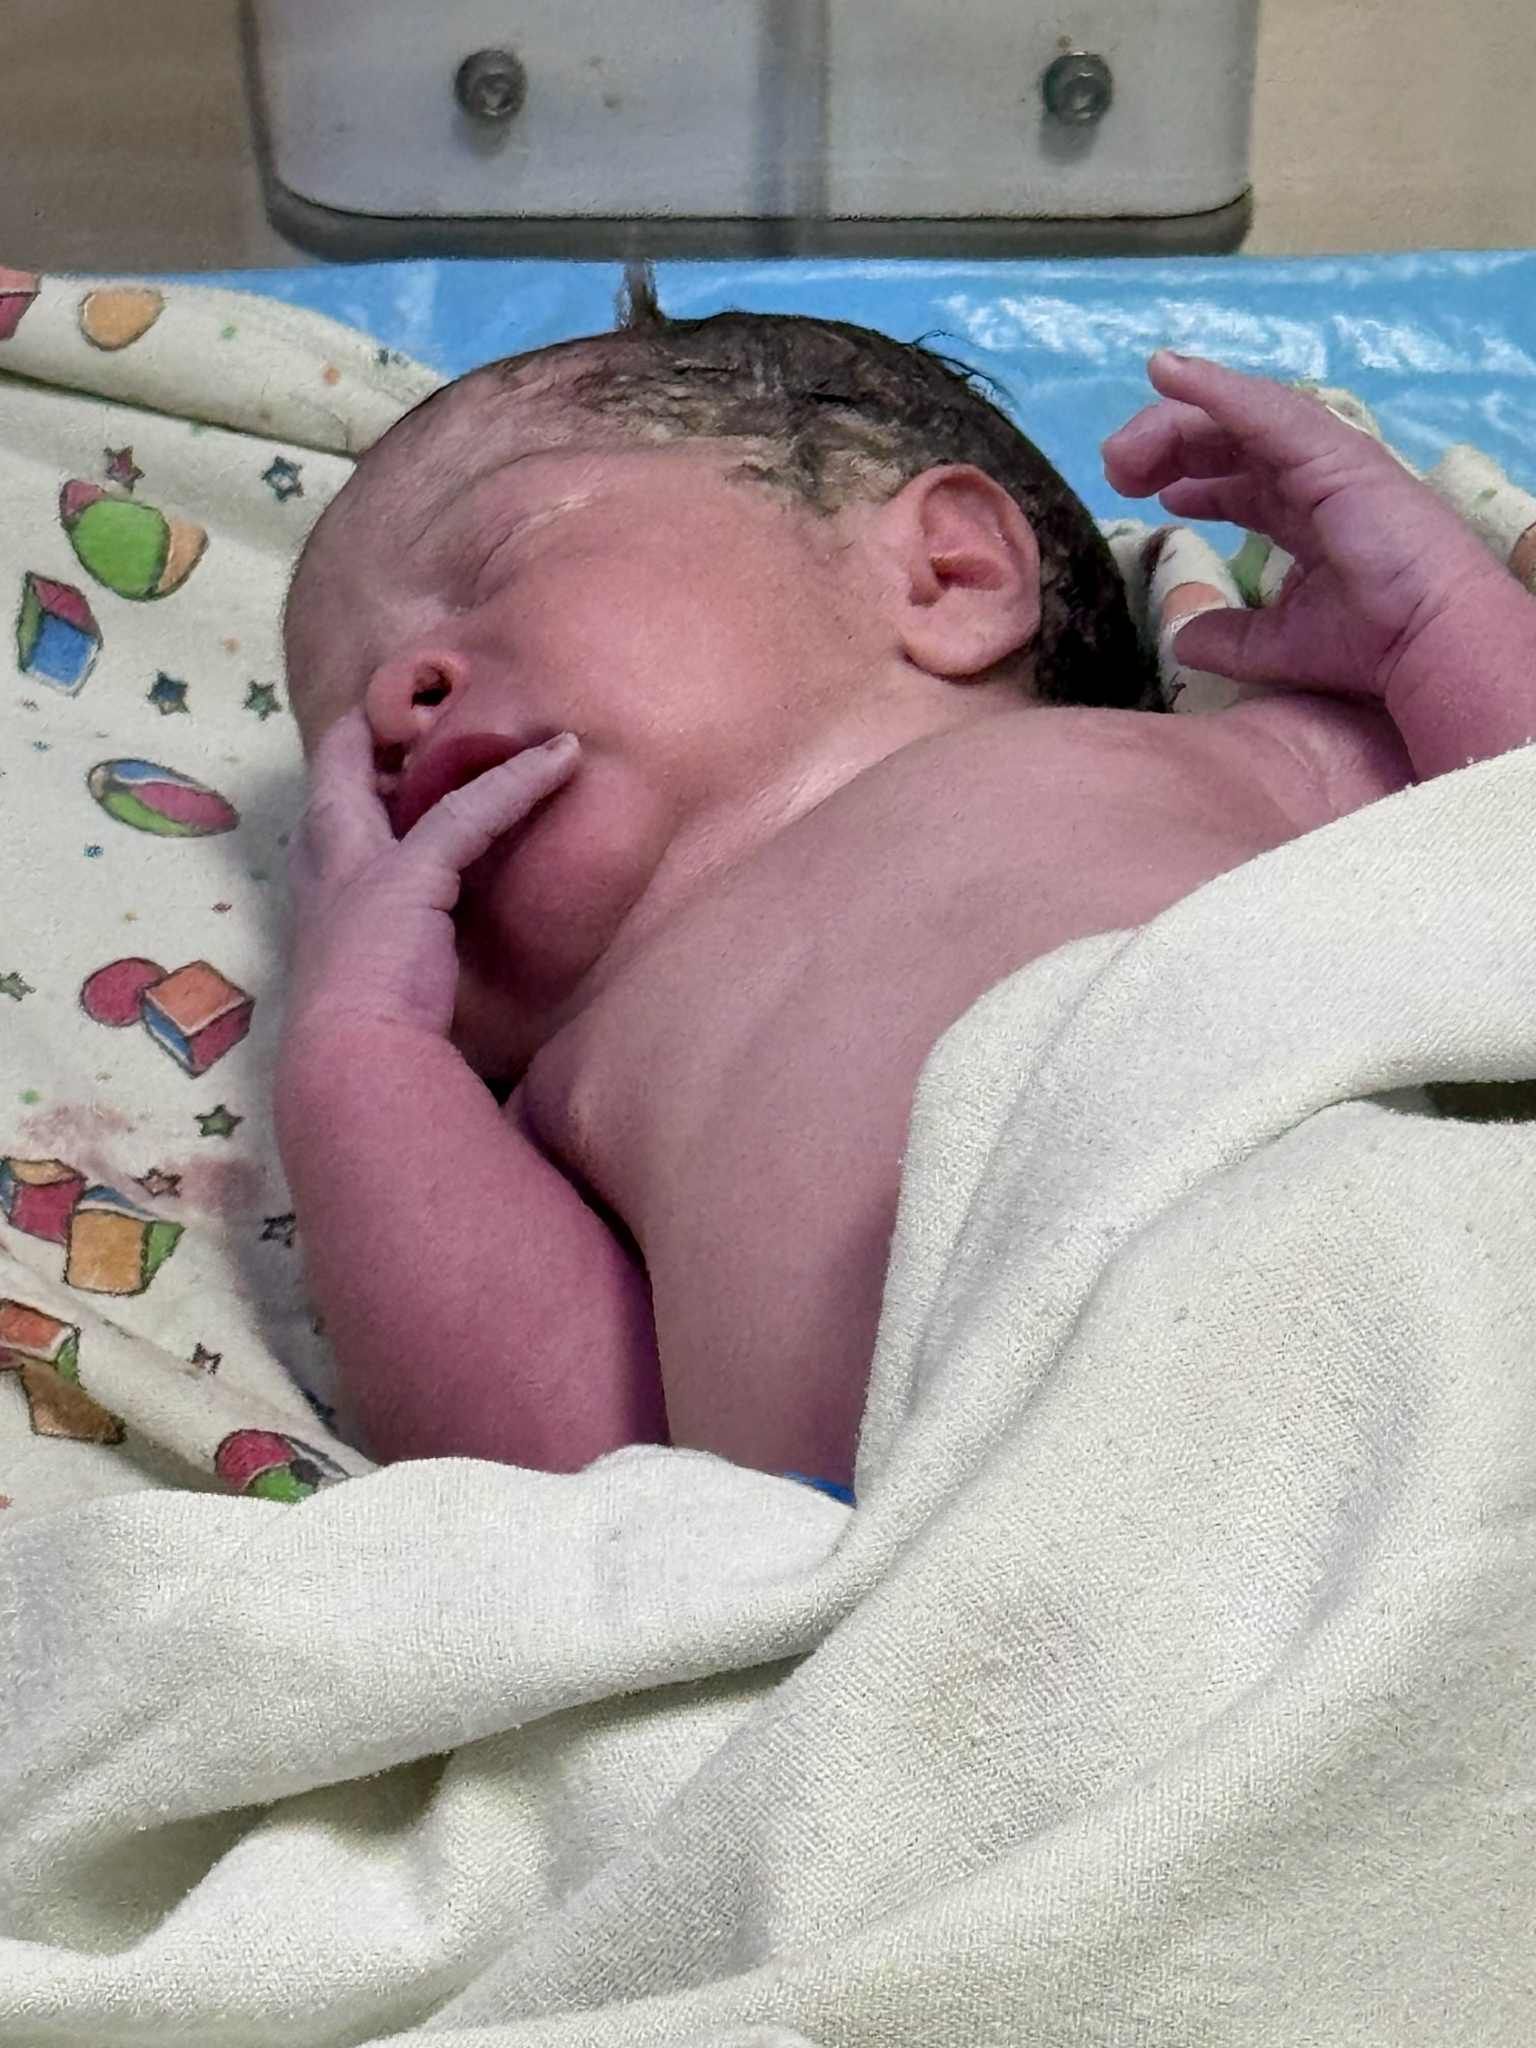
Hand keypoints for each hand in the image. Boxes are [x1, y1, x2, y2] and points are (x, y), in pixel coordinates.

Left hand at [284, 707, 579, 1040]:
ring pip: (385, 839)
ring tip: (474, 788)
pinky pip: (419, 888)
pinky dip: (445, 867)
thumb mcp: (418, 865)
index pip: (347, 745)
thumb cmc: (371, 953)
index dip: (379, 711)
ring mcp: (359, 908)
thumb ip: (481, 808)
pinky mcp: (393, 950)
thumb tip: (562, 748)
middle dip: (402, 760)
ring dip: (420, 813)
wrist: (361, 1058)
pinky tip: (474, 869)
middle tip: (465, 733)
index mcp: (328, 829)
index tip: (432, 687)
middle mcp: (334, 862)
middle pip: (361, 790)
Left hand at [1103, 351, 1512, 702]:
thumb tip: (1183, 637)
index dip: (1186, 475)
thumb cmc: (1370, 643)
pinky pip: (1262, 409)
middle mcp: (1313, 474)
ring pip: (1233, 418)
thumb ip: (1229, 636)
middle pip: (1225, 440)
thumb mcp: (1277, 644)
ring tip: (1123, 449)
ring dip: (1172, 423)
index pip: (1235, 475)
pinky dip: (1213, 388)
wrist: (1427, 642)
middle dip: (1165, 447)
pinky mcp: (1329, 451)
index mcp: (1306, 511)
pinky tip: (1168, 372)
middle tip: (1118, 471)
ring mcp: (1323, 457)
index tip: (1141, 490)